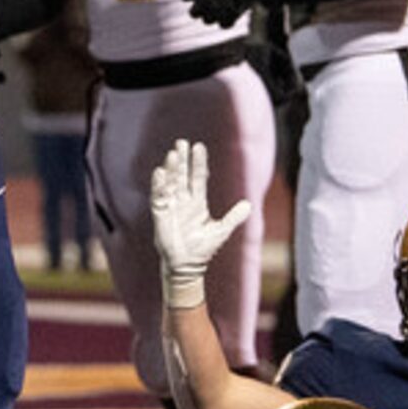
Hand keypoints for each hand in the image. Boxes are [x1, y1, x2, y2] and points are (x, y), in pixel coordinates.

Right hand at [151, 139, 249, 310]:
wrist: (187, 266)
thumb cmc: (203, 248)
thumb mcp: (221, 231)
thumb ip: (234, 217)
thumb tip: (249, 205)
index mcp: (197, 202)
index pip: (198, 178)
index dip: (198, 163)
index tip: (199, 147)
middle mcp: (183, 201)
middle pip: (182, 175)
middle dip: (182, 160)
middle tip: (181, 142)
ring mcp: (171, 206)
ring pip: (170, 183)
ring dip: (171, 169)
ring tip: (173, 154)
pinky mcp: (161, 214)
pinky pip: (159, 197)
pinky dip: (159, 185)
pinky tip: (159, 173)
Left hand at [182, 0, 259, 26]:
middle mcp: (204, 3)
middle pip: (193, 13)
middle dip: (199, 9)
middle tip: (206, 3)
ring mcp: (215, 13)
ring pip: (207, 21)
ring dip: (211, 15)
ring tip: (220, 8)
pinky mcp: (229, 19)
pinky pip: (223, 24)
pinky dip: (226, 20)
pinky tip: (230, 14)